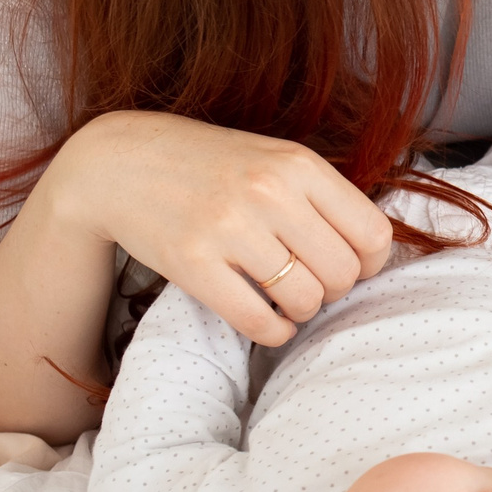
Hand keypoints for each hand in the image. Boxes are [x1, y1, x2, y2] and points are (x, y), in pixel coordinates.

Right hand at [48, 111, 392, 348]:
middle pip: (342, 272)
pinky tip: (270, 322)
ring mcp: (229, 228)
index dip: (370, 263)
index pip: (372, 233)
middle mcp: (269, 193)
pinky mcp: (192, 264)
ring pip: (305, 299)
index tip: (352, 267)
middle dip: (334, 290)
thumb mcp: (274, 158)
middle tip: (312, 285)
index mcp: (298, 164)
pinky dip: (274, 332)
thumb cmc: (209, 165)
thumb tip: (372, 254)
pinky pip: (258, 321)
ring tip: (287, 299)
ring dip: (302, 310)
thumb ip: (321, 196)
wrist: (120, 163)